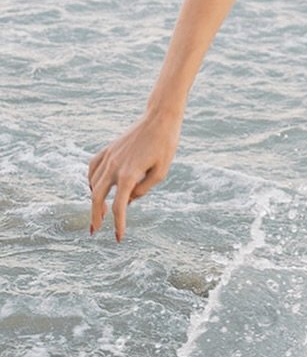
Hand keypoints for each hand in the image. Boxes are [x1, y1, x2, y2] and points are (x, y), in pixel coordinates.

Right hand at [87, 107, 181, 240]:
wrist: (159, 118)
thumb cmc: (165, 145)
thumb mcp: (161, 171)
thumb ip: (144, 189)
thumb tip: (129, 199)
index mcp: (129, 174)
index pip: (119, 206)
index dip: (118, 224)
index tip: (118, 237)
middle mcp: (114, 166)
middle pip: (97, 197)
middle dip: (95, 216)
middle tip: (94, 232)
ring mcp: (109, 157)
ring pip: (93, 183)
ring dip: (93, 200)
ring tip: (99, 213)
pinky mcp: (108, 149)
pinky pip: (92, 168)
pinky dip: (91, 180)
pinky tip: (94, 187)